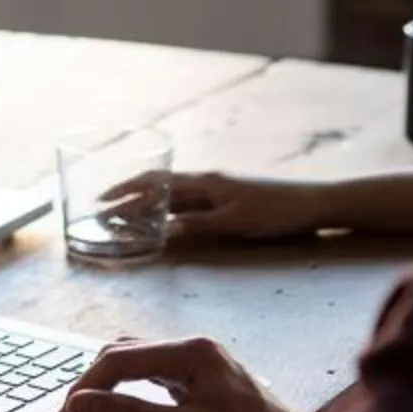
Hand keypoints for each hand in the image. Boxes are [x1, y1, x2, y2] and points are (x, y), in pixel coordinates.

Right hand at [56, 337, 306, 411]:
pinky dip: (130, 391)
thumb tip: (79, 404)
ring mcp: (199, 363)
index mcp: (190, 352)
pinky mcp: (203, 380)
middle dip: (93, 386)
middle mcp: (193, 348)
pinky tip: (124, 411)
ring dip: (110, 388)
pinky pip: (154, 375)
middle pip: (124, 354)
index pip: (119, 359)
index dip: (86, 388)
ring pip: (137, 363)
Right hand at [108, 171, 328, 240]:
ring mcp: (215, 188)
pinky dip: (167, 209)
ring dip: (146, 203)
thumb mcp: (234, 222)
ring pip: (171, 194)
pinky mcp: (225, 198)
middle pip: (158, 185)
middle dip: (128, 196)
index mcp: (204, 182)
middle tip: (103, 210)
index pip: (156, 183)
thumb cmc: (274, 212)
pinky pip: (186, 201)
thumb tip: (163, 230)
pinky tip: (162, 220)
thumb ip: (198, 224)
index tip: (102, 202)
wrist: (311, 203)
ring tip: (124, 217)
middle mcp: (206, 181)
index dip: (127, 191)